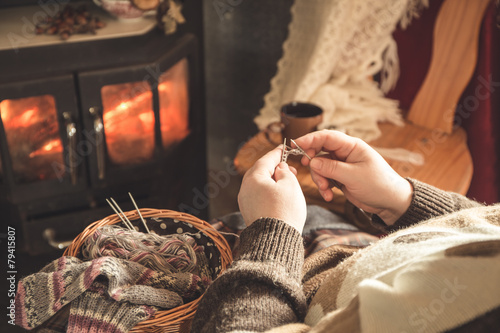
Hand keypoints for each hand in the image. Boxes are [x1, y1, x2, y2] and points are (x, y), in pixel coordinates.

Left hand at [238, 146, 306, 232]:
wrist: (275, 241)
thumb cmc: (285, 211)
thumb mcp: (290, 186)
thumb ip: (285, 172)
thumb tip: (280, 168)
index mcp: (253, 178)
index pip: (266, 159)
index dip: (277, 152)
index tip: (284, 147)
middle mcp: (245, 188)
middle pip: (260, 171)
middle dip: (275, 168)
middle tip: (290, 168)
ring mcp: (245, 201)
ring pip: (259, 184)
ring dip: (273, 181)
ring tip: (288, 183)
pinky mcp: (249, 212)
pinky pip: (258, 196)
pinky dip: (269, 192)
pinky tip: (280, 196)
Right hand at [294, 130, 412, 224]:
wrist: (391, 202)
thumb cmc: (379, 185)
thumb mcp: (354, 176)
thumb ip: (331, 168)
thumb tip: (312, 162)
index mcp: (352, 146)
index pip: (326, 137)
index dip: (309, 139)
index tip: (295, 145)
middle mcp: (345, 153)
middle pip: (319, 152)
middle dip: (314, 164)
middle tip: (311, 172)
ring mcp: (342, 166)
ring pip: (320, 167)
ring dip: (319, 179)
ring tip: (326, 190)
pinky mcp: (340, 178)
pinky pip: (325, 178)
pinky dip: (324, 187)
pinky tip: (329, 196)